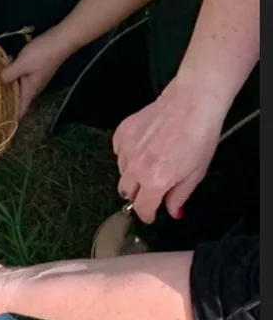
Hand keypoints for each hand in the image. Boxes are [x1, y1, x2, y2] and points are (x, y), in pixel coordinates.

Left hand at [1, 28, 74, 117]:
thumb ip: (9, 74)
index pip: (21, 110)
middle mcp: (32, 87)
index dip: (12, 119)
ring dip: (6, 92)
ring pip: (18, 89)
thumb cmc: (42, 54)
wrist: (60, 40)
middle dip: (6, 106)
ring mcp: (33, 78)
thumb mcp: (22, 64)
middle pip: (18, 101)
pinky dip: (10, 80)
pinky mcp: (33, 70)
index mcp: (30, 90)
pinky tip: (0, 76)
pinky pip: (19, 79)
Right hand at [114, 75, 227, 222]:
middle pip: (126, 192)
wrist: (192, 103)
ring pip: (121, 172)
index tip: (149, 216)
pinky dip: (127, 154)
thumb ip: (180, 195)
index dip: (146, 215)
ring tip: (149, 162)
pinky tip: (142, 147)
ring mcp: (126, 150)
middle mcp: (135, 168)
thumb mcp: (196, 172)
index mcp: (155, 181)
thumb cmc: (200, 137)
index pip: (142, 208)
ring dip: (132, 174)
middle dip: (138, 195)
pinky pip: (118, 152)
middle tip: (151, 188)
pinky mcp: (121, 133)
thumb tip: (172, 212)